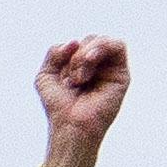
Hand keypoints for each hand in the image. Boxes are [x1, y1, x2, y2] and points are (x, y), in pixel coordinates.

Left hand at [35, 37, 129, 166]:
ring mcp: (110, 69)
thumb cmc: (58, 107)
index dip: (66, 52)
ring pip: (101, 41)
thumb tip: (74, 41)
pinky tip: (90, 62)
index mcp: (80, 67)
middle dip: (76, 56)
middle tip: (73, 80)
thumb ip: (53, 52)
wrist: (70, 127)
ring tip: (80, 78)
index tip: (62, 75)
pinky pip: (118, 45)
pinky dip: (101, 48)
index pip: (77, 43)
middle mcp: (97, 67)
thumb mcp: (45, 76)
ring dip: (85, 55)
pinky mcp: (122, 74)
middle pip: (89, 39)